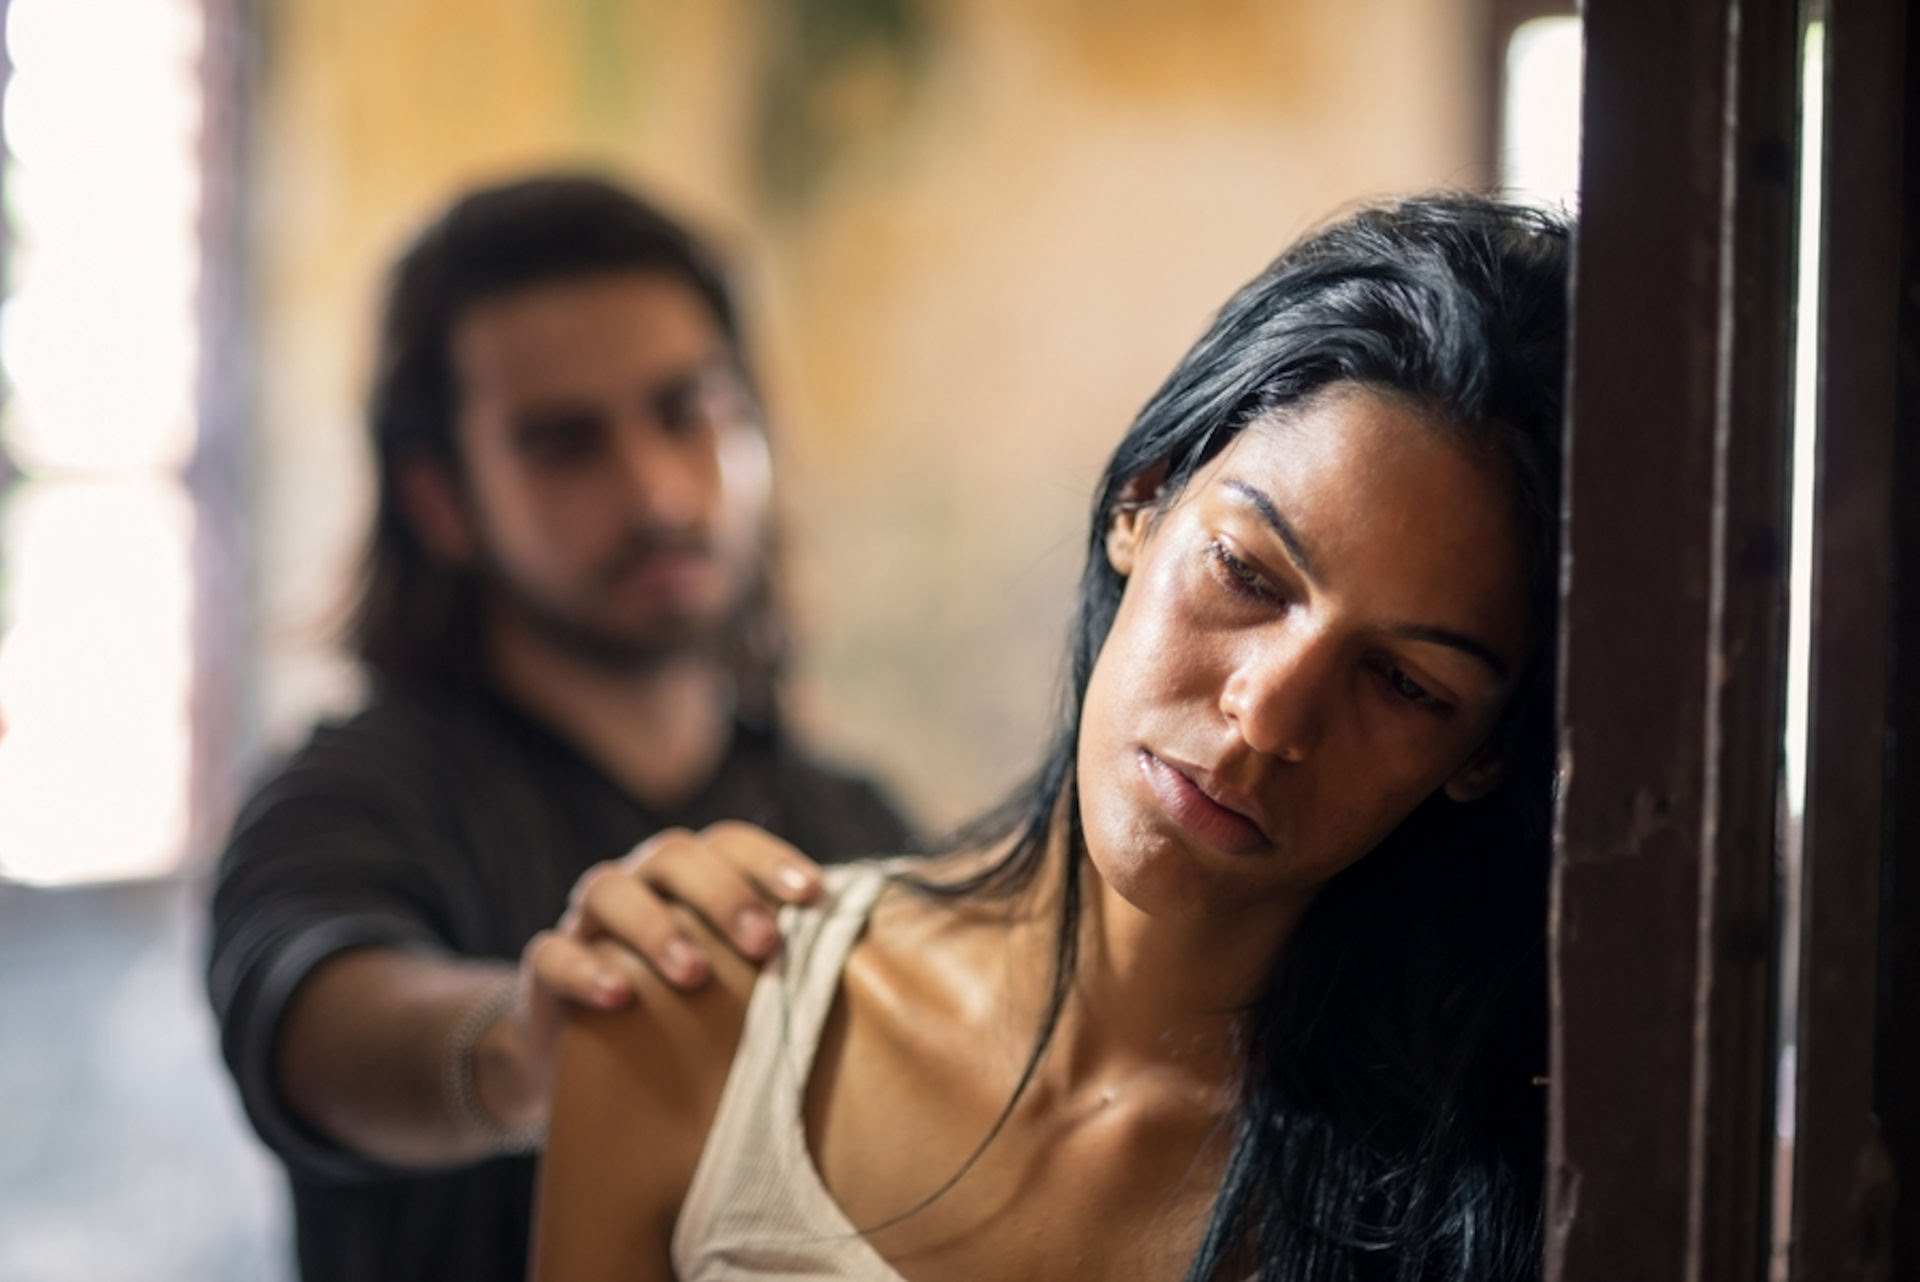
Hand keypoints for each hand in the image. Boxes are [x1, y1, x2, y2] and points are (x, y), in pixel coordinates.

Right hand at [477, 823, 822, 1130]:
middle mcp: (636, 884)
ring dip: (657, 927)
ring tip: (695, 974)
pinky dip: (584, 968)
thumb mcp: (728, 984)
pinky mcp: (543, 973)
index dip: (770, 859)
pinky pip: (551, 954)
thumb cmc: (680, 1012)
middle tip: (761, 944)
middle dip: (722, 893)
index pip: (729, 842)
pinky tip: (619, 994)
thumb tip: (866, 961)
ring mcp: (585, 923)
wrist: (583, 1064)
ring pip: (608, 890)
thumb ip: (773, 961)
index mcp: (686, 878)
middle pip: (673, 855)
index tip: (814, 896)